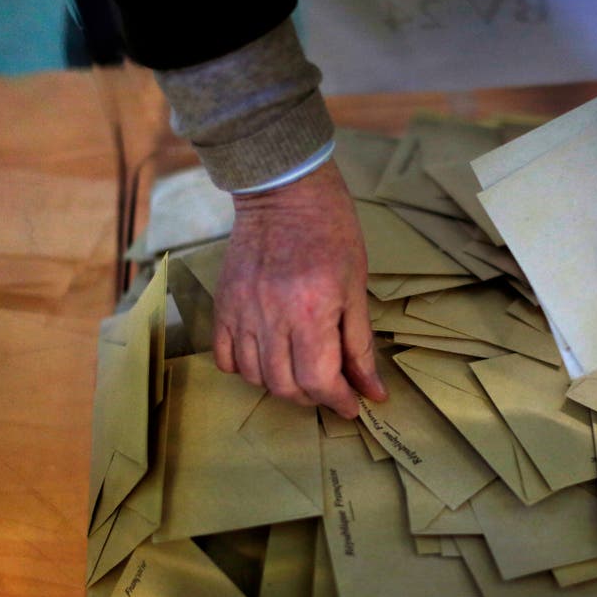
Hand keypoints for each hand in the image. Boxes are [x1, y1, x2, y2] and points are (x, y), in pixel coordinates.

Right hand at [212, 160, 386, 417]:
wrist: (284, 191)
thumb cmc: (331, 233)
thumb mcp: (357, 288)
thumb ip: (361, 344)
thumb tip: (373, 390)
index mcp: (311, 311)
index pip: (319, 379)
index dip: (338, 401)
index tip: (352, 405)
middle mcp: (271, 316)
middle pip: (286, 385)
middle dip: (313, 397)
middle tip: (330, 389)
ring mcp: (241, 311)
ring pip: (255, 376)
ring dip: (282, 386)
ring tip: (302, 373)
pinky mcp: (223, 304)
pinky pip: (225, 357)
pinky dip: (245, 369)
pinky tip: (266, 360)